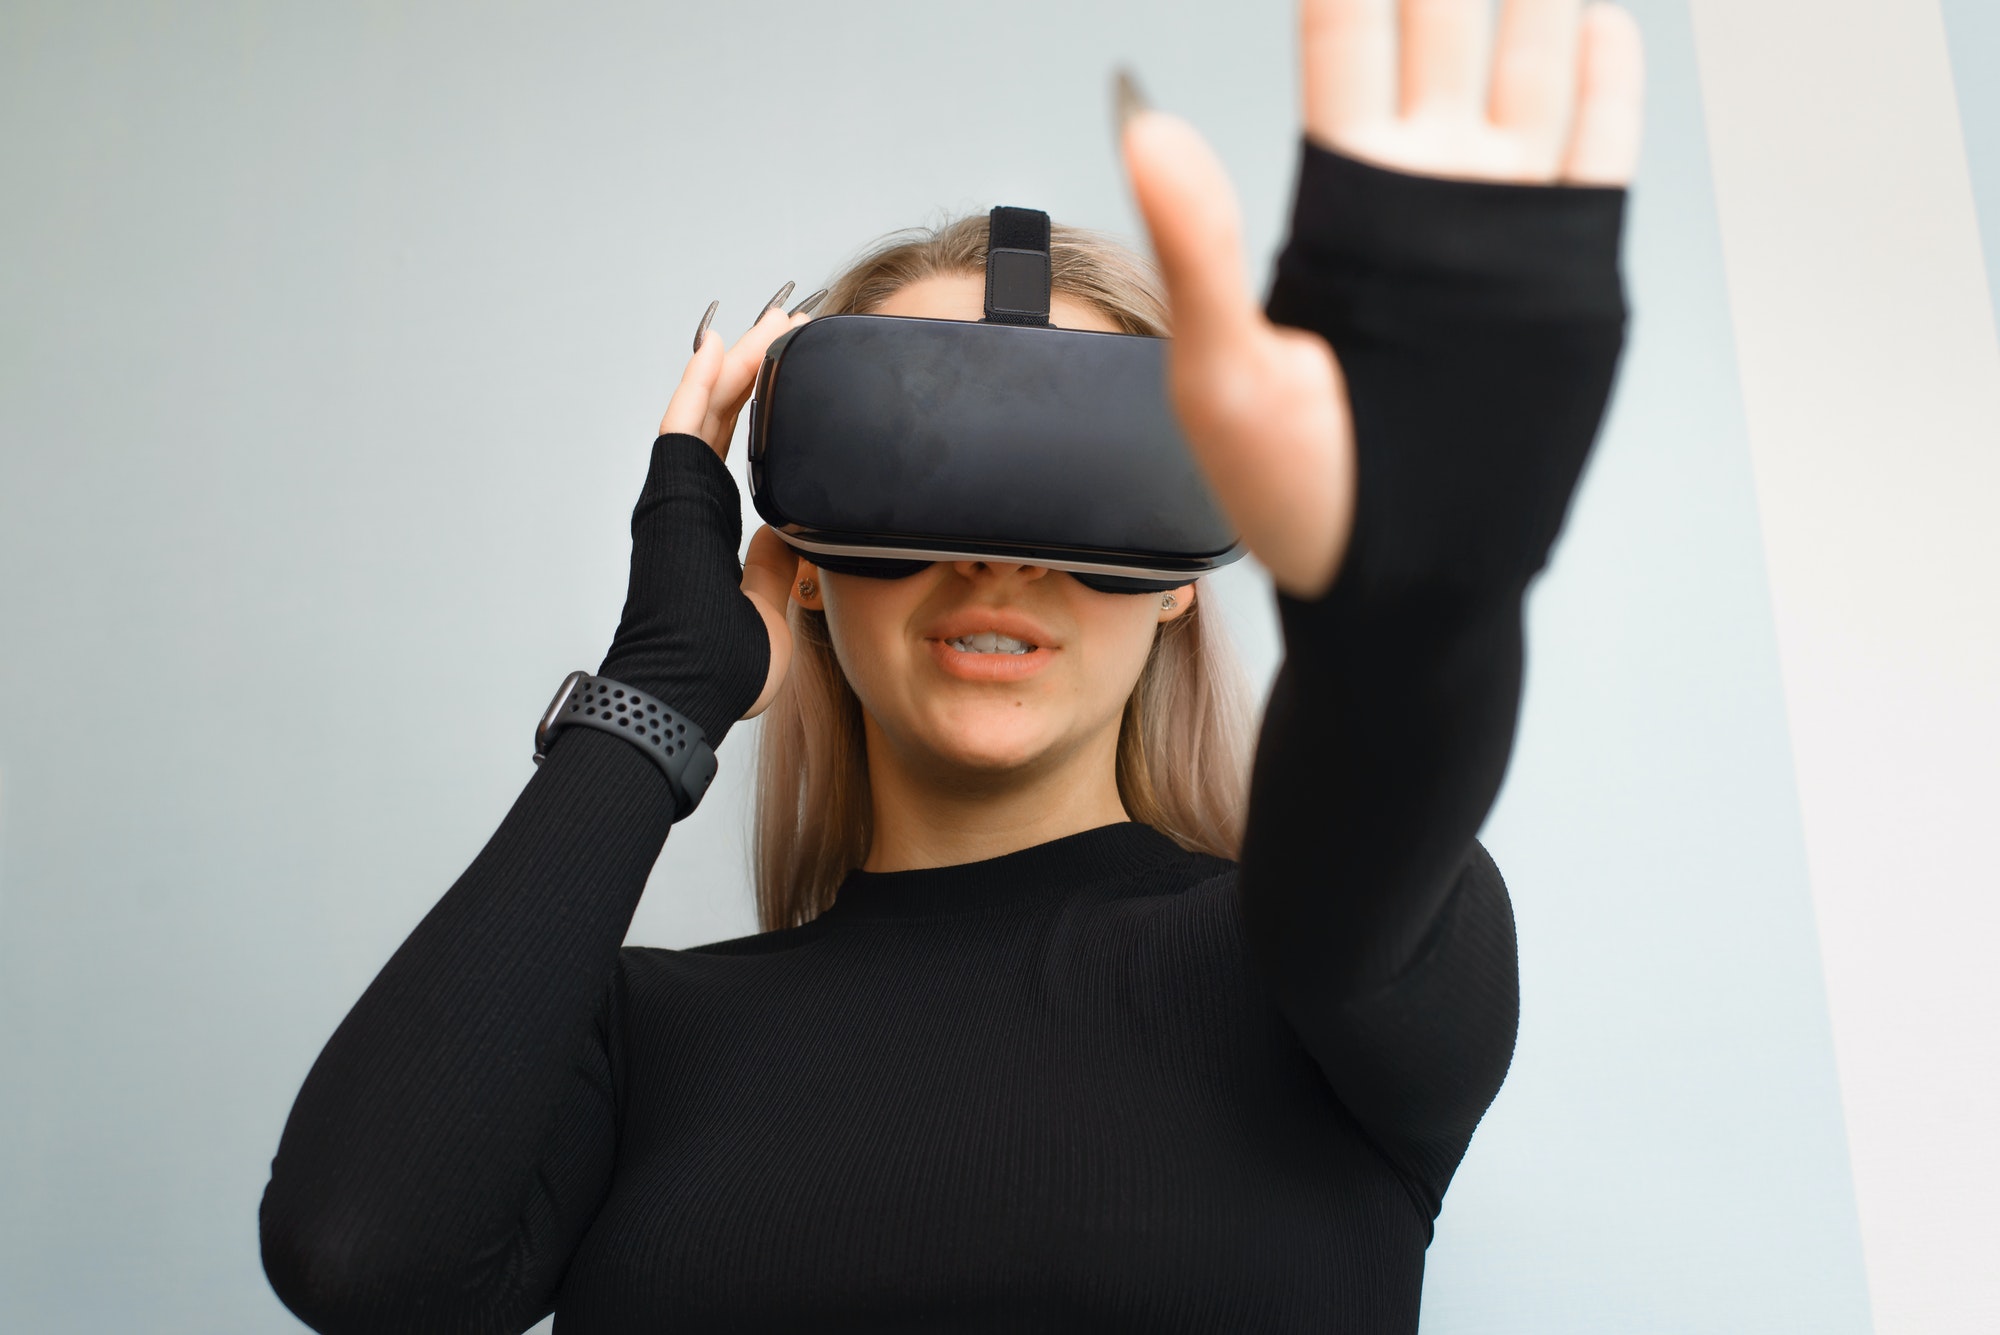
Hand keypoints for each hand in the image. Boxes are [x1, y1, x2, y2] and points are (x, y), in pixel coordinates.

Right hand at [657, 286, 822, 717]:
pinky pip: (681, 428)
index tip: (785, 376)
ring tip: (769, 322)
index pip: (733, 454)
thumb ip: (773, 567)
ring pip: (704, 411)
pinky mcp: (670, 497)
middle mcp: (688, 506)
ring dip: (736, 363)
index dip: (755, 411)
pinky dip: (697, 384)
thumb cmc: (722, 671)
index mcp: (709, 531)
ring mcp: (676, 499)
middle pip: (720, 418)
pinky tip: (716, 346)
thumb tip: (789, 532)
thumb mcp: (767, 609)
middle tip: (788, 327)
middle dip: (755, 369)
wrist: (691, 688)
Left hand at [1120, 0, 1644, 598]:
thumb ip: (1198, 243)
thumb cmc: (1292, 493)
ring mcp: (1496, 223)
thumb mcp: (1224, 374)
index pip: (1346, 38)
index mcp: (1339, 195)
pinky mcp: (1561, 269)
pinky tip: (1596, 13)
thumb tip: (1142, 122)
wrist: (1394, 581)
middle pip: (1442, 24)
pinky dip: (1602, 73)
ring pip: (1530, 62)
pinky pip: (1594, 144)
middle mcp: (1422, 190)